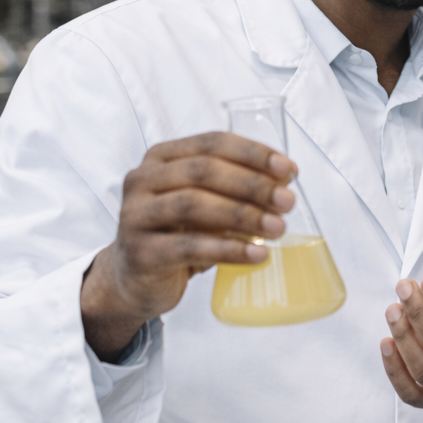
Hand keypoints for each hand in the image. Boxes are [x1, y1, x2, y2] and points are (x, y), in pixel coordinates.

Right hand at [81, 133, 296, 359]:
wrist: (135, 279)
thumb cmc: (178, 233)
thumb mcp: (205, 204)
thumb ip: (235, 188)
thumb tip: (286, 178)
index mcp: (161, 157)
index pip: (211, 142)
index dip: (252, 152)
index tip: (288, 169)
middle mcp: (142, 179)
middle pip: (203, 171)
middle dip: (252, 184)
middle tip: (287, 202)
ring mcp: (135, 215)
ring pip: (194, 205)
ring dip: (243, 215)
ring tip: (277, 228)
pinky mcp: (140, 252)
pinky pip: (189, 247)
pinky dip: (229, 249)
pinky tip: (257, 254)